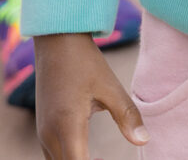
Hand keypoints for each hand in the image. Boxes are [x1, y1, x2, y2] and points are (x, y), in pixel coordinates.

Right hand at [36, 32, 146, 157]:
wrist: (56, 39)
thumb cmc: (85, 61)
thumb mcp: (110, 87)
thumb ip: (127, 115)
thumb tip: (144, 141)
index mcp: (67, 125)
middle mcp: (50, 134)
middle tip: (107, 158)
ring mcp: (43, 132)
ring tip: (102, 158)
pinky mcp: (43, 129)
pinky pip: (53, 156)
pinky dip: (70, 159)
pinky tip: (90, 156)